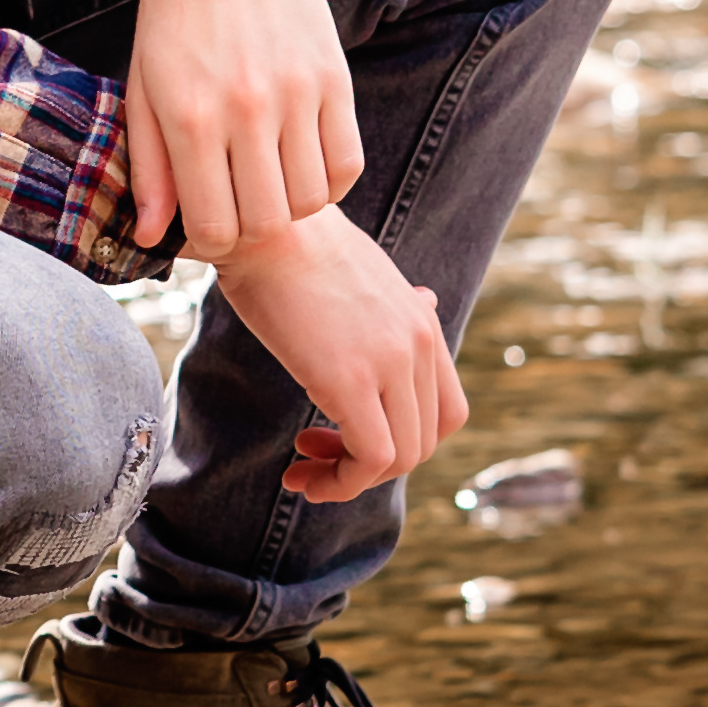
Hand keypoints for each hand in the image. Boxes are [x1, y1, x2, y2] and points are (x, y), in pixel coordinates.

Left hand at [118, 0, 357, 257]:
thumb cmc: (173, 14)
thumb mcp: (143, 87)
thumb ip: (149, 168)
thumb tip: (152, 240)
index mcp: (191, 117)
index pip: (216, 229)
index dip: (209, 243)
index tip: (203, 224)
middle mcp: (248, 110)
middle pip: (267, 222)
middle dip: (248, 228)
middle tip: (235, 204)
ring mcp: (297, 94)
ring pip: (310, 201)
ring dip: (288, 204)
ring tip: (266, 180)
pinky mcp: (335, 78)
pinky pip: (347, 165)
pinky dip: (328, 181)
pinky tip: (301, 162)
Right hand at [205, 208, 464, 503]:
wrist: (261, 223)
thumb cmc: (294, 245)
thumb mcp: (363, 272)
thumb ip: (395, 304)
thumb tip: (427, 303)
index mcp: (423, 322)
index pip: (446, 412)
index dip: (405, 440)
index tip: (350, 434)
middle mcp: (418, 343)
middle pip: (424, 442)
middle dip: (369, 466)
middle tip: (313, 455)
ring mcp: (391, 362)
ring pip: (400, 460)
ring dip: (349, 480)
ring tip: (303, 471)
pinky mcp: (350, 380)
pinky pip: (370, 459)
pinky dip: (340, 483)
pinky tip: (299, 473)